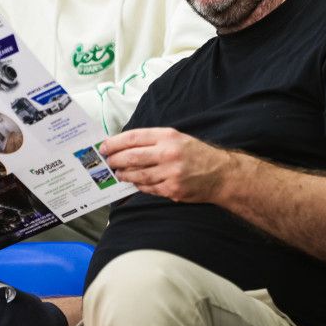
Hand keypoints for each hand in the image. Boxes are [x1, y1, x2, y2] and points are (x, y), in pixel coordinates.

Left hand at [99, 127, 235, 203]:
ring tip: (119, 173)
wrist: (222, 174)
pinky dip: (139, 185)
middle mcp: (168, 153)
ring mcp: (170, 173)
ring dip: (124, 174)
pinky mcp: (173, 189)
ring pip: (137, 175)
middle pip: (131, 157)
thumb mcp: (178, 138)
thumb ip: (153, 140)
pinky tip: (135, 182)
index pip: (133, 138)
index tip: (104, 147)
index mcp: (168, 136)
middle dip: (115, 160)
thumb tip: (125, 145)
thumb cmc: (197, 154)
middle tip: (108, 162)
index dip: (114, 143)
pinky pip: (148, 188)